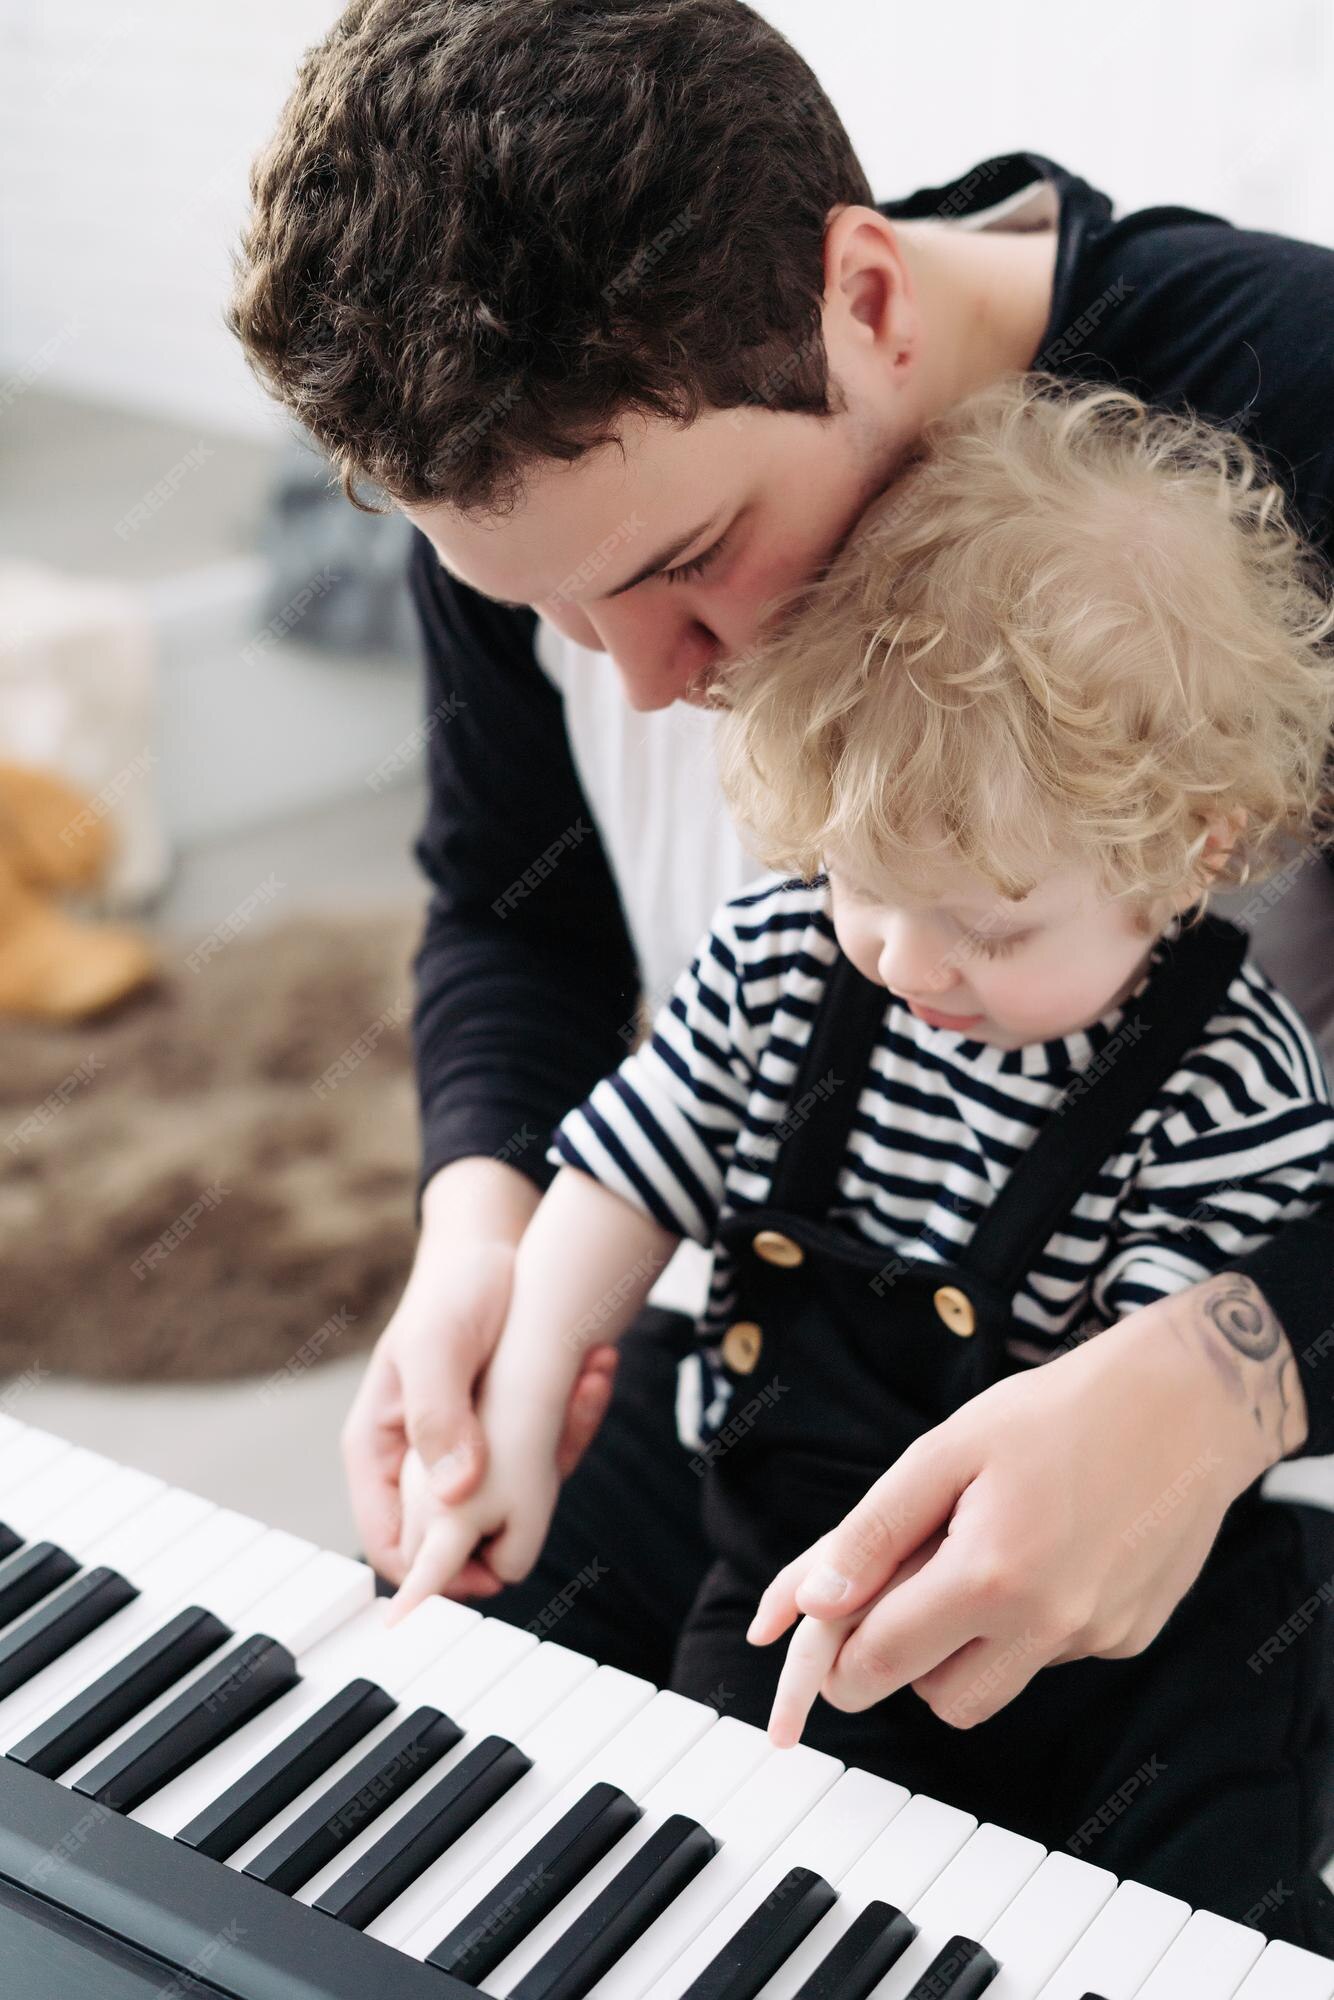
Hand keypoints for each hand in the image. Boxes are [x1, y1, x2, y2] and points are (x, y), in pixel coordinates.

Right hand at [341, 1163, 616, 1597]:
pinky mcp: (517, 1434)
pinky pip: (550, 1456)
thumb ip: (437, 1418)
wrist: (494, 1245)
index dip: (431, 1574)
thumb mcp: (435, 1345)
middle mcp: (424, 1462)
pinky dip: (580, 1416)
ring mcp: (473, 1452)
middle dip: (520, 1506)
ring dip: (564, 1445)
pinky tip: (599, 1367)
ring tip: (591, 1373)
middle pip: (463, 1534)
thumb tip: (455, 1495)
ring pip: (518, 1499)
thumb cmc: (451, 1290)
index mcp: (380, 1449)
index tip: (490, 1572)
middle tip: (561, 1458)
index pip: (392, 1544)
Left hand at [748, 1282, 1283, 1729]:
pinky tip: (1043, 1555)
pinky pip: (1049, 1657)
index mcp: (989, 1577)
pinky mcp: (1130, 1637)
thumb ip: (870, 1533)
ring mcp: (1095, 1638)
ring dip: (963, 1650)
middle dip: (901, 1663)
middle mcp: (1048, 1625)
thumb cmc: (1052, 1414)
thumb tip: (810, 1605)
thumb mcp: (944, 1453)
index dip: (836, 1661)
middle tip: (894, 1599)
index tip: (823, 1642)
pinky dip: (1025, 1626)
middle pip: (938, 1701)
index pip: (882, 1664)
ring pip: (994, 1688)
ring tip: (974, 1562)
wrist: (1184, 1404)